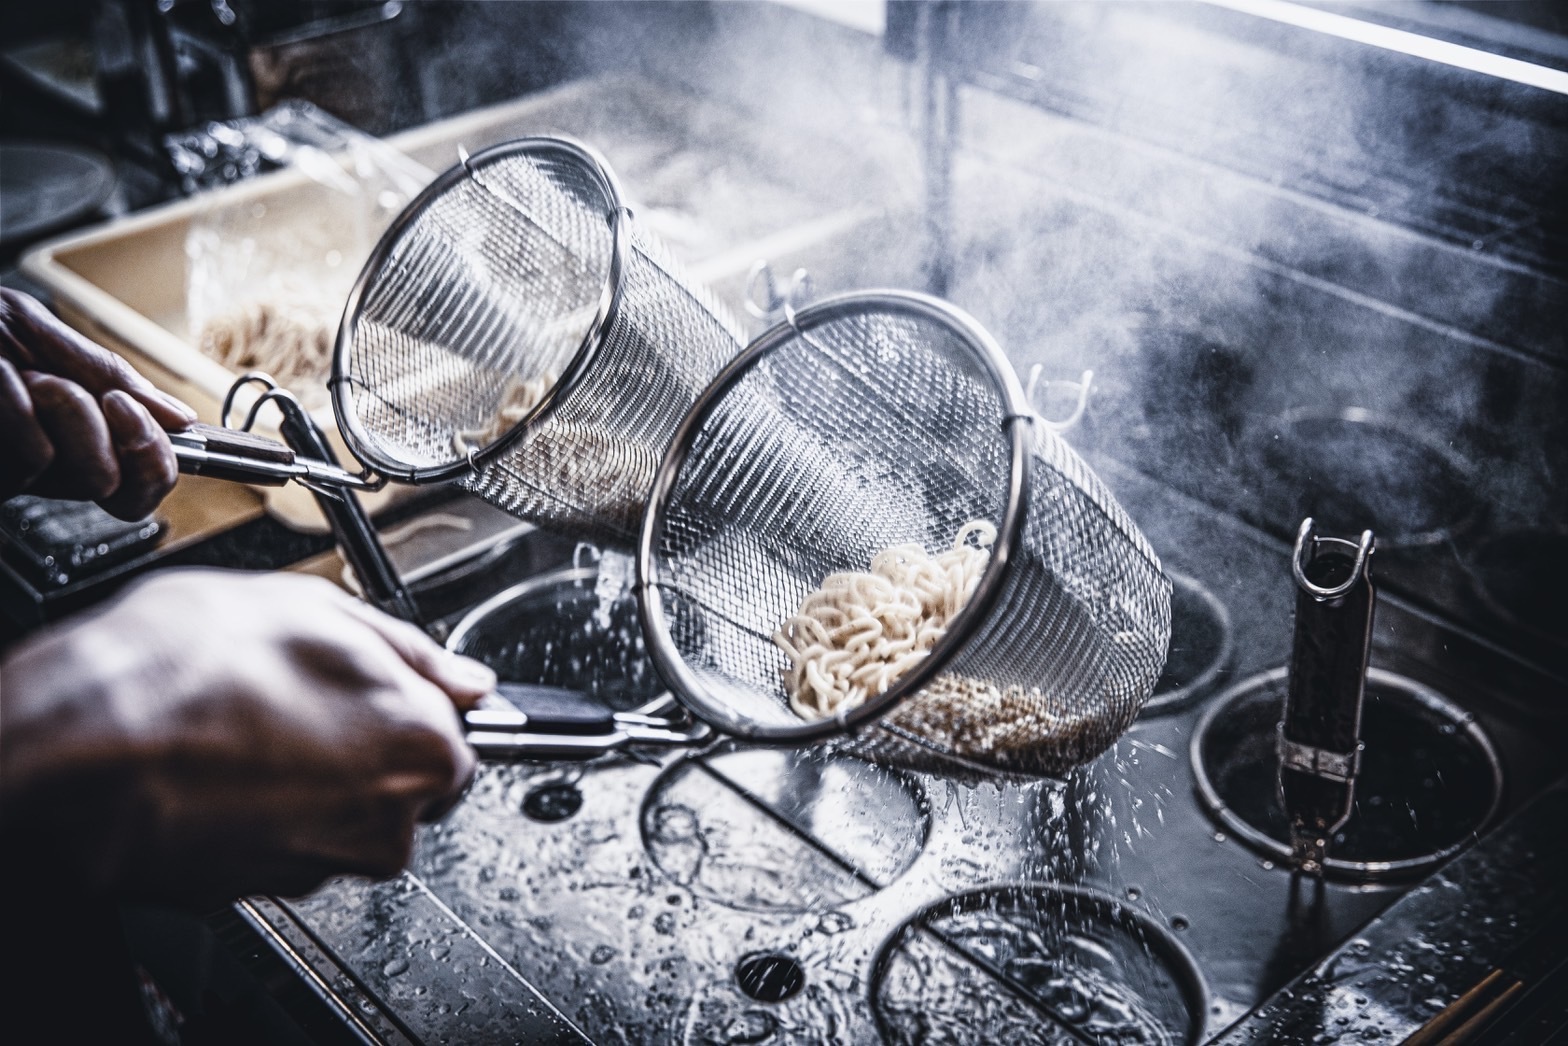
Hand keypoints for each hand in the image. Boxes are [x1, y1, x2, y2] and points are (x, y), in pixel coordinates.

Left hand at [0, 288, 196, 519]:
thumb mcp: (32, 329)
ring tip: (12, 371)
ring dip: (59, 405)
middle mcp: (36, 464)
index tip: (145, 416)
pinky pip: (31, 459)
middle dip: (115, 427)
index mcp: (62, 432)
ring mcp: (11, 471)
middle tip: (81, 388)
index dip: (157, 462)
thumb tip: (178, 417)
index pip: (138, 482)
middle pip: (121, 487)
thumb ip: (106, 374)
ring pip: (75, 471)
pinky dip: (16, 405)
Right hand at [0, 569, 492, 905]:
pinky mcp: (255, 890)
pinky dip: (258, 810)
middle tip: (296, 696)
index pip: (457, 738)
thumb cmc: (182, 669)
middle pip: (400, 784)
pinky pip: (279, 843)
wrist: (73, 745)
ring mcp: (317, 864)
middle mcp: (384, 824)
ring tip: (244, 725)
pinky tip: (217, 765)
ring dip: (305, 776)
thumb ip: (411, 650)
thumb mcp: (315, 609)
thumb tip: (464, 676)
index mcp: (422, 749)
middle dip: (362, 744)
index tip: (370, 689)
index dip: (409, 704)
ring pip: (338, 816)